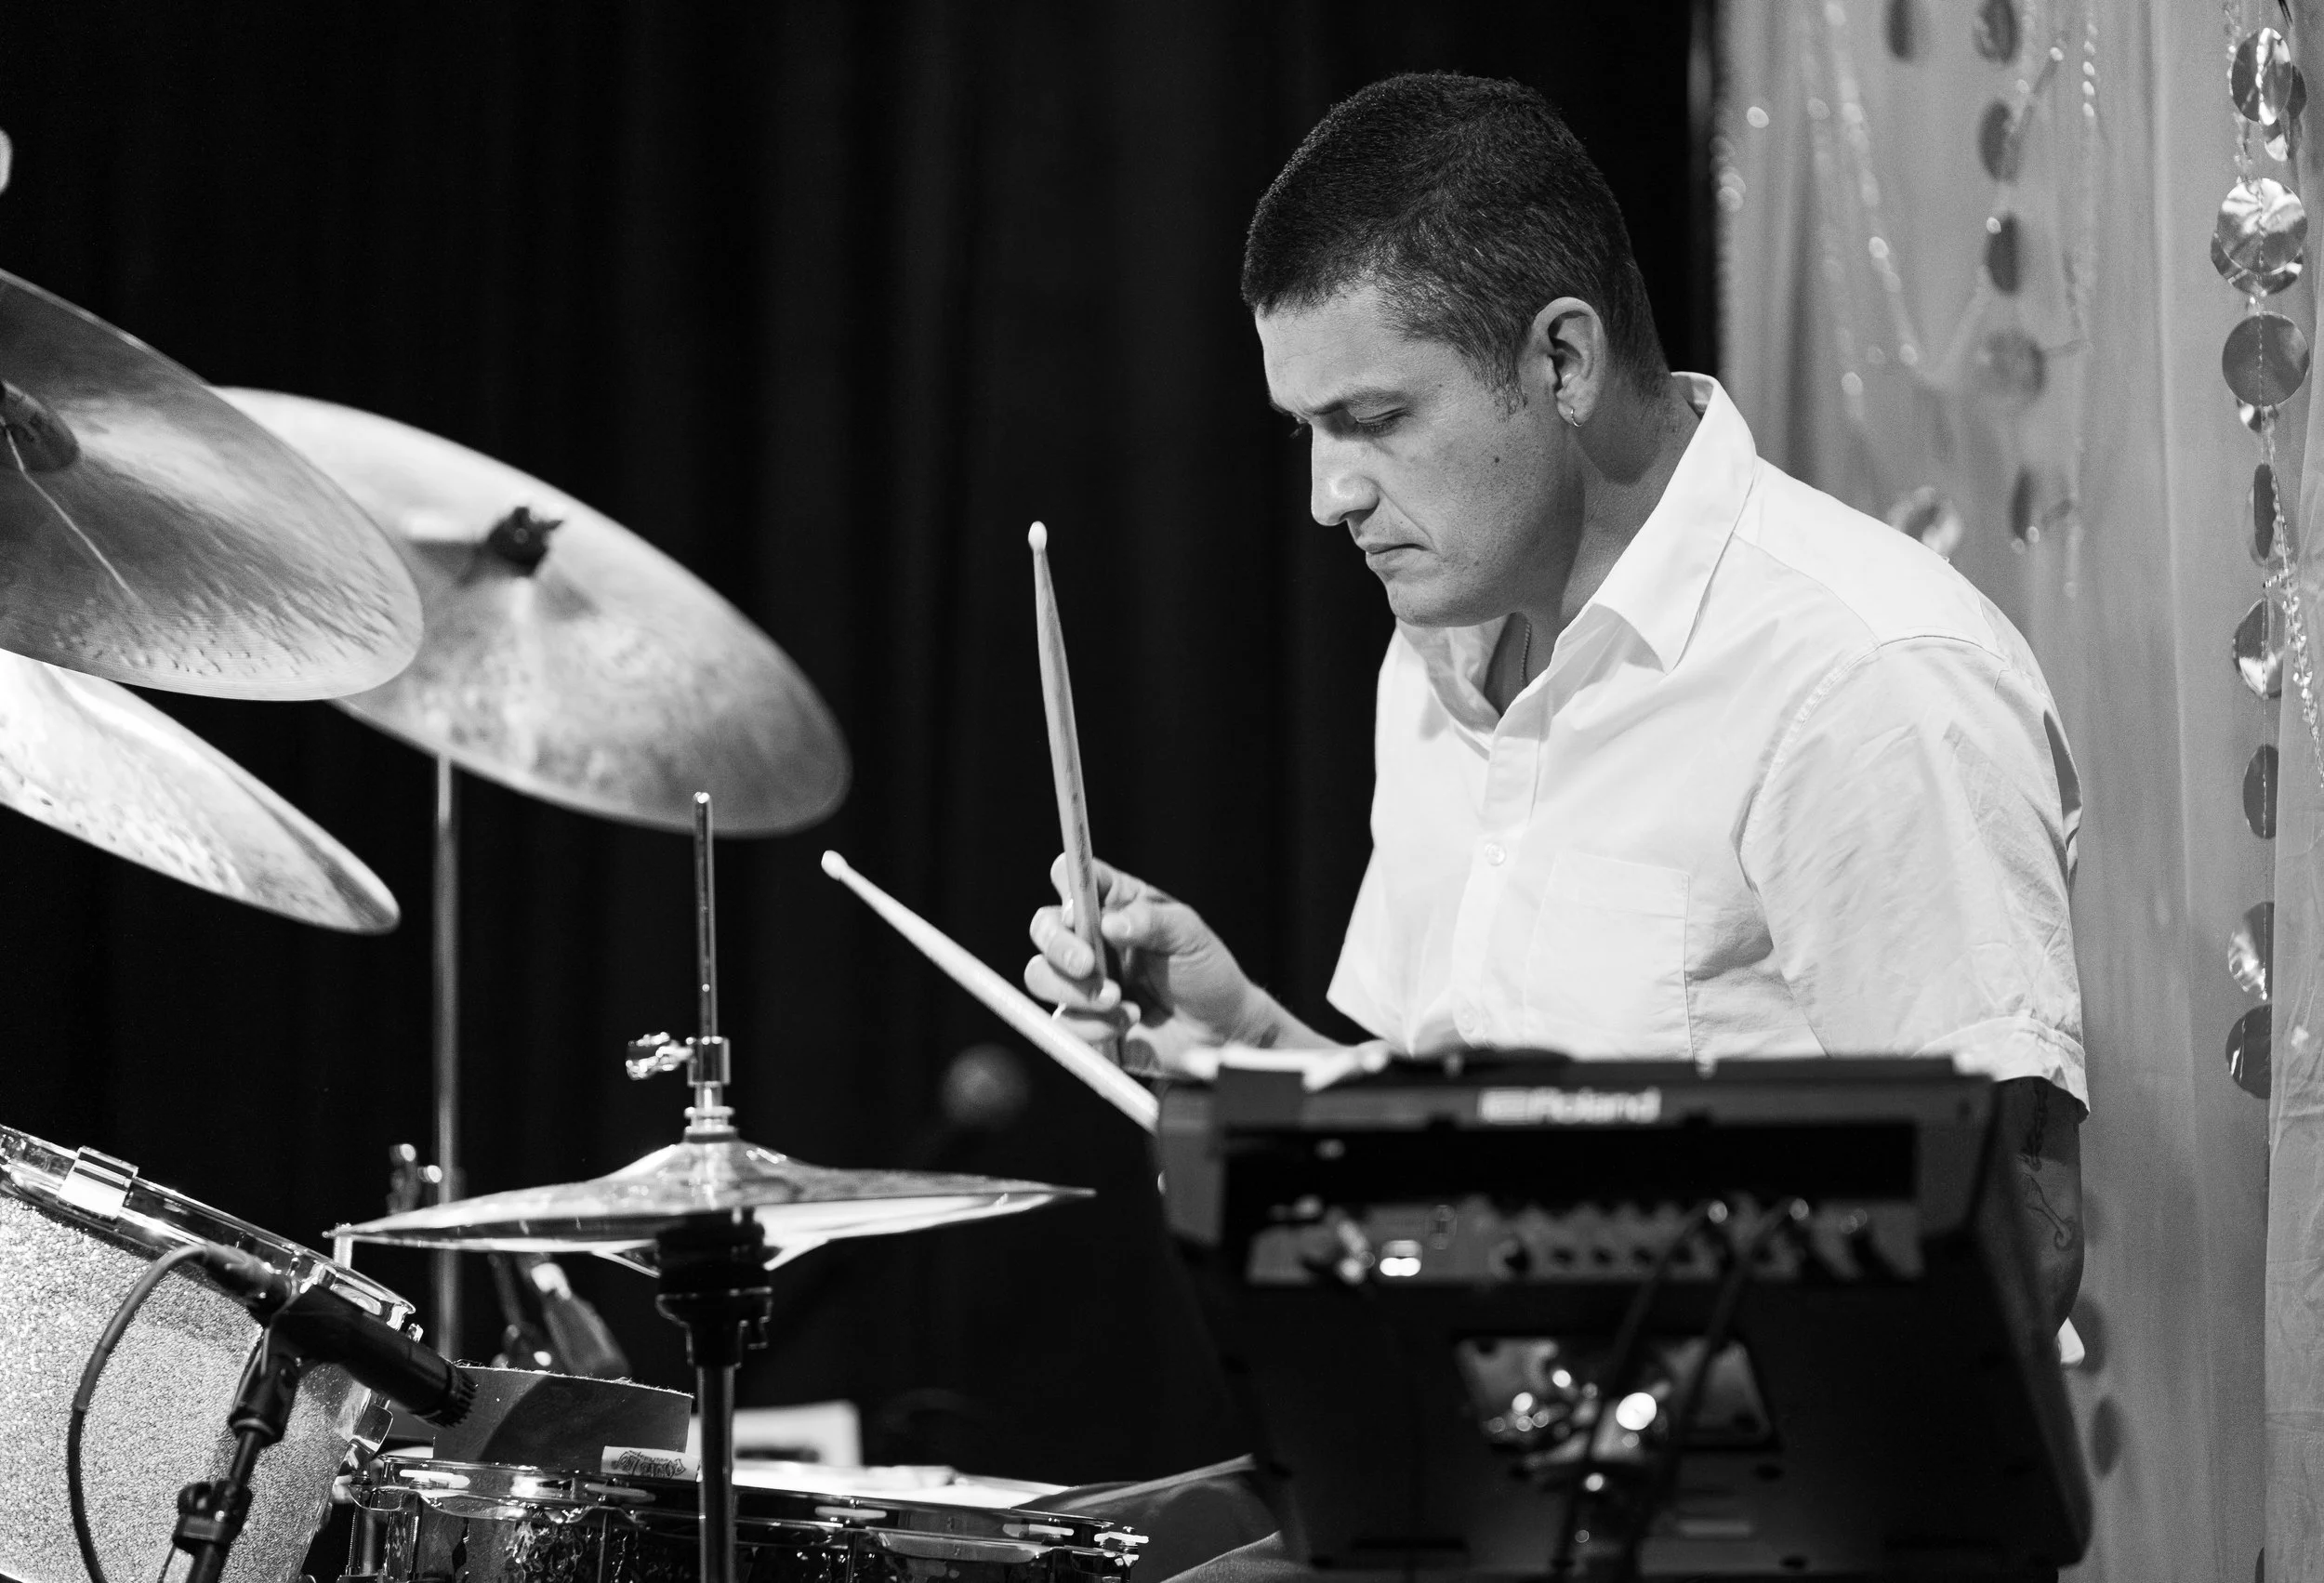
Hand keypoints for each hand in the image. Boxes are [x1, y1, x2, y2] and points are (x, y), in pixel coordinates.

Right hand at [1024, 857, 1275, 1075]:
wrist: (1218, 1032)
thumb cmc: (1206, 971)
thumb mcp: (1188, 935)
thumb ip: (1150, 922)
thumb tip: (1108, 923)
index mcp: (1114, 904)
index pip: (1073, 876)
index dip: (1067, 883)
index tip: (1080, 908)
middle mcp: (1091, 939)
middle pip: (1043, 927)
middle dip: (1058, 946)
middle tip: (1088, 965)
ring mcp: (1081, 981)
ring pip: (1040, 976)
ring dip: (1076, 992)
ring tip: (1119, 1000)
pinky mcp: (1082, 1021)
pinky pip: (1061, 1023)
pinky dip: (1092, 1026)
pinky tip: (1127, 1022)